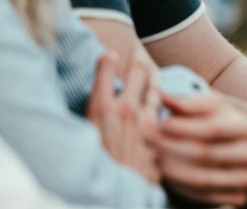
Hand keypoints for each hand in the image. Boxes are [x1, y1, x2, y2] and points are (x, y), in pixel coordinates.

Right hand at [86, 51, 160, 183]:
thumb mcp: (81, 136)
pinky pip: (165, 108)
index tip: (110, 53)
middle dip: (139, 59)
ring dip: (154, 77)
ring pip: (156, 86)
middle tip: (139, 52)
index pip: (106, 68)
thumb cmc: (92, 167)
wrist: (115, 197)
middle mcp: (125, 108)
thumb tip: (94, 103)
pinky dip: (164, 100)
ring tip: (151, 70)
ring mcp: (147, 120)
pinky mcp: (162, 132)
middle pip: (138, 70)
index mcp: (99, 107)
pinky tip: (163, 99)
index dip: (109, 58)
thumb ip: (91, 115)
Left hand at [155, 92, 246, 206]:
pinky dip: (179, 186)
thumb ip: (187, 103)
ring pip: (201, 180)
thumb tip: (161, 95)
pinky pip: (202, 197)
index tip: (159, 124)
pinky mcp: (238, 197)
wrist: (242, 150)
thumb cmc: (220, 124)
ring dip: (170, 169)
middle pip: (204, 155)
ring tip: (154, 157)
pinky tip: (166, 173)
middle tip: (146, 139)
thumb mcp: (209, 108)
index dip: (182, 128)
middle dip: (168, 147)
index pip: (212, 130)